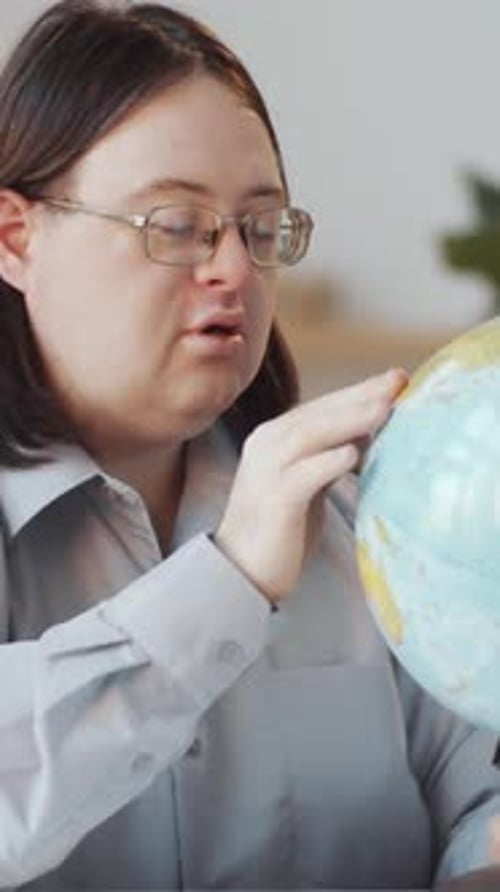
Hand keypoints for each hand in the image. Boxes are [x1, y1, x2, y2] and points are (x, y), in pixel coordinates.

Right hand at [214, 368, 407, 603]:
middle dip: (360, 395)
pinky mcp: (274, 500)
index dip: (359, 391)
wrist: (239, 571)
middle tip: (398, 381)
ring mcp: (268, 471)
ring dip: (350, 419)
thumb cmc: (280, 529)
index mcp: (276, 438)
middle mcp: (268, 445)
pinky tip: (352, 454)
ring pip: (311, 434)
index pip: (322, 406)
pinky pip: (303, 475)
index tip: (397, 379)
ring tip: (384, 408)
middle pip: (319, 413)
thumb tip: (366, 433)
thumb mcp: (308, 483)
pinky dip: (328, 462)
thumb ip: (329, 457)